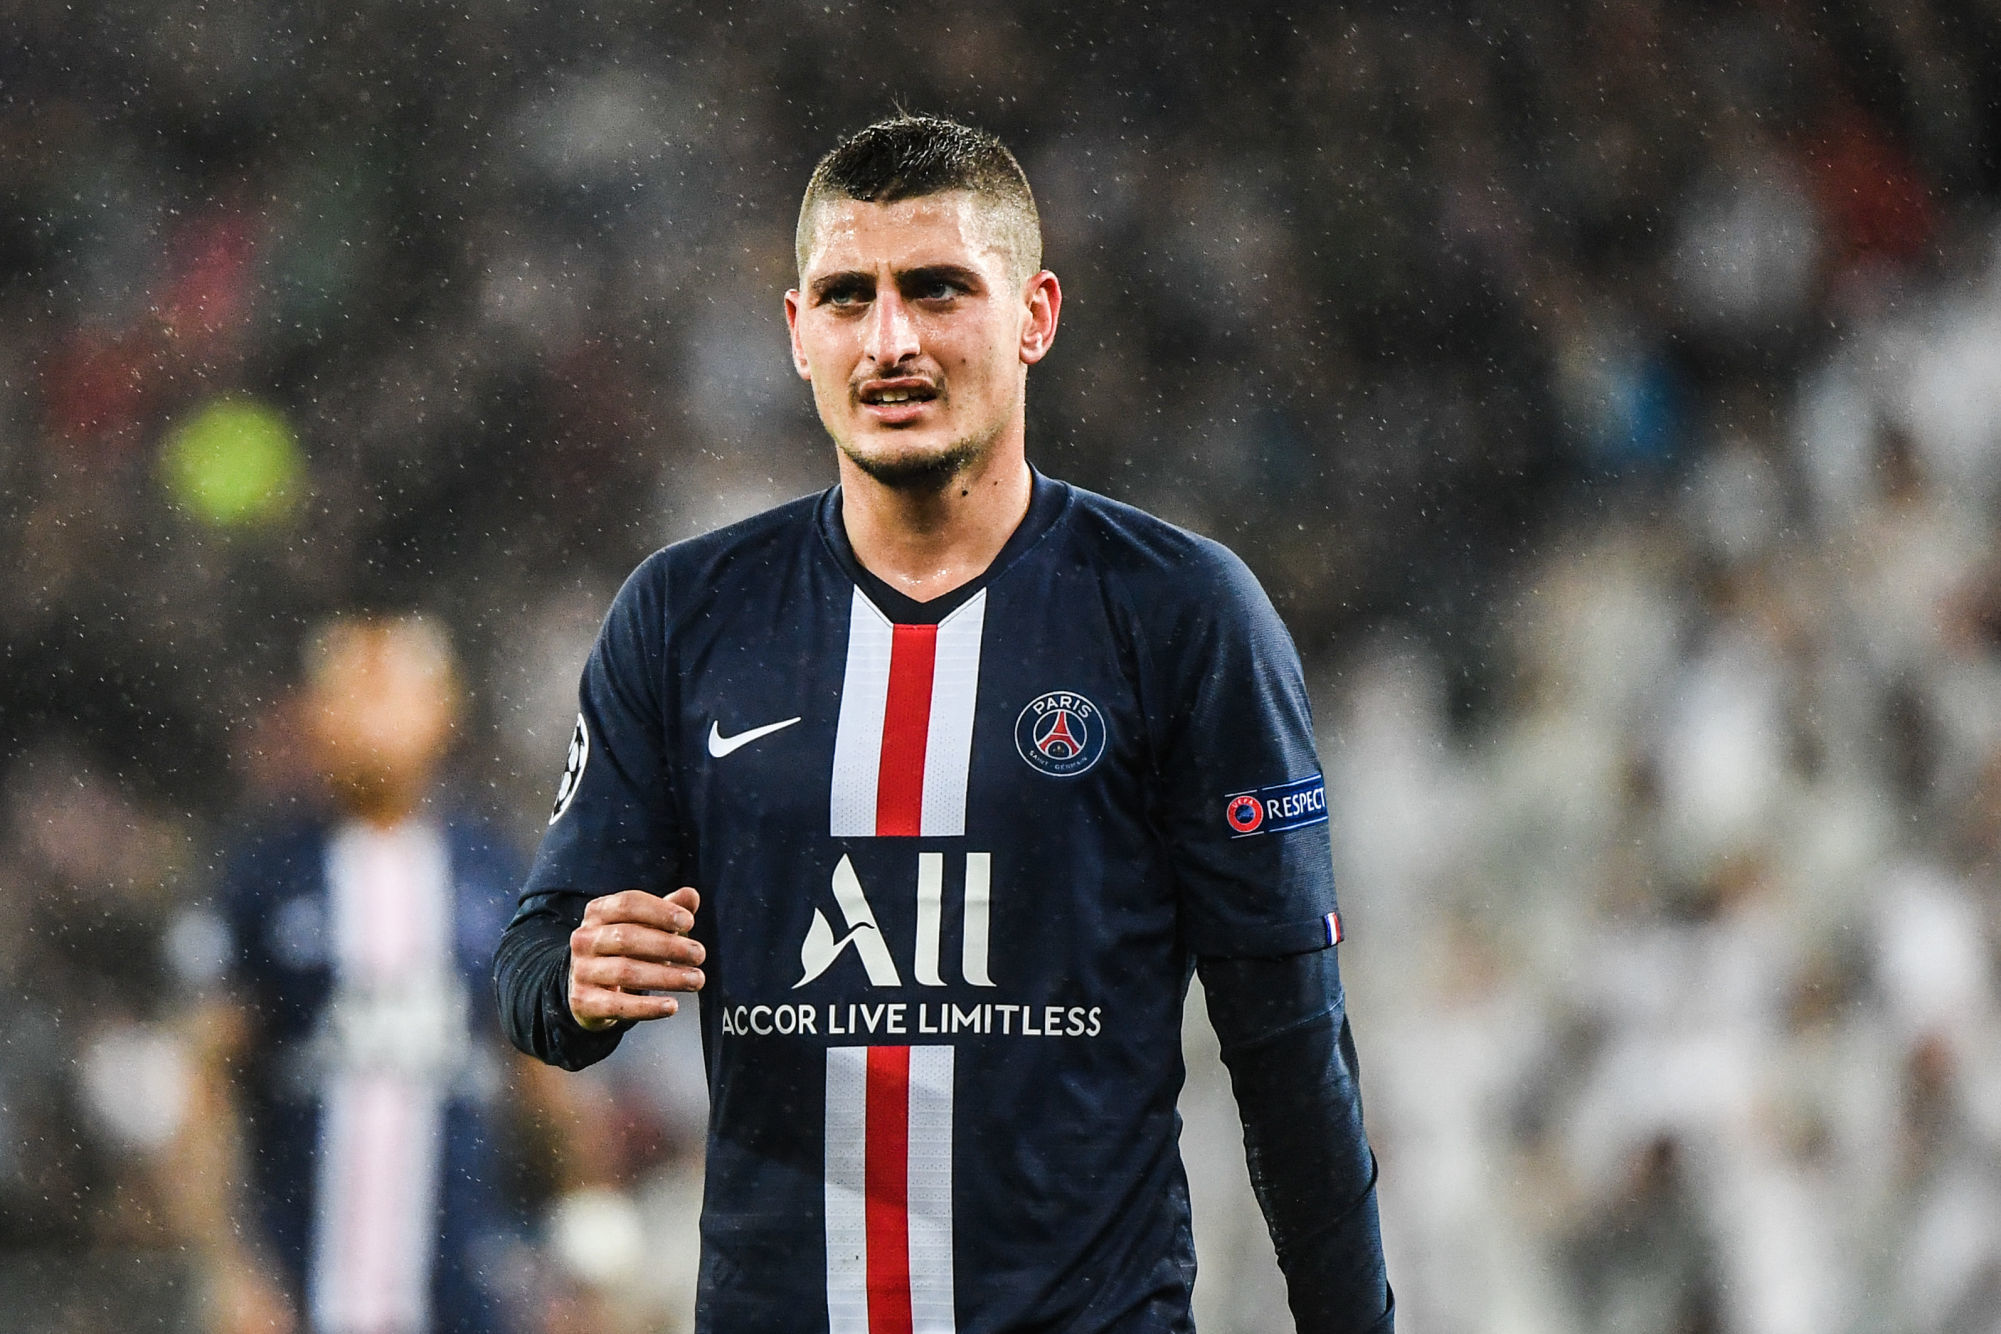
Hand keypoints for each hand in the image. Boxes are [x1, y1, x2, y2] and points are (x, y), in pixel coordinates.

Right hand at [568, 887, 705, 1030]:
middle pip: (627, 937)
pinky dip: (648, 1007)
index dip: (660, 911)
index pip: (628, 904)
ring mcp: (581, 970)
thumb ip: (667, 911)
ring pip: (625, 971)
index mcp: (598, 912)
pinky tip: (671, 1006)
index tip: (689, 922)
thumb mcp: (645, 927)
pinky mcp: (584, 1001)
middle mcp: (585, 938)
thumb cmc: (624, 951)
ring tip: (696, 979)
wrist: (590, 991)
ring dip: (666, 976)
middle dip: (668, 945)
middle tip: (699, 954)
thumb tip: (691, 895)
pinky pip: (618, 1004)